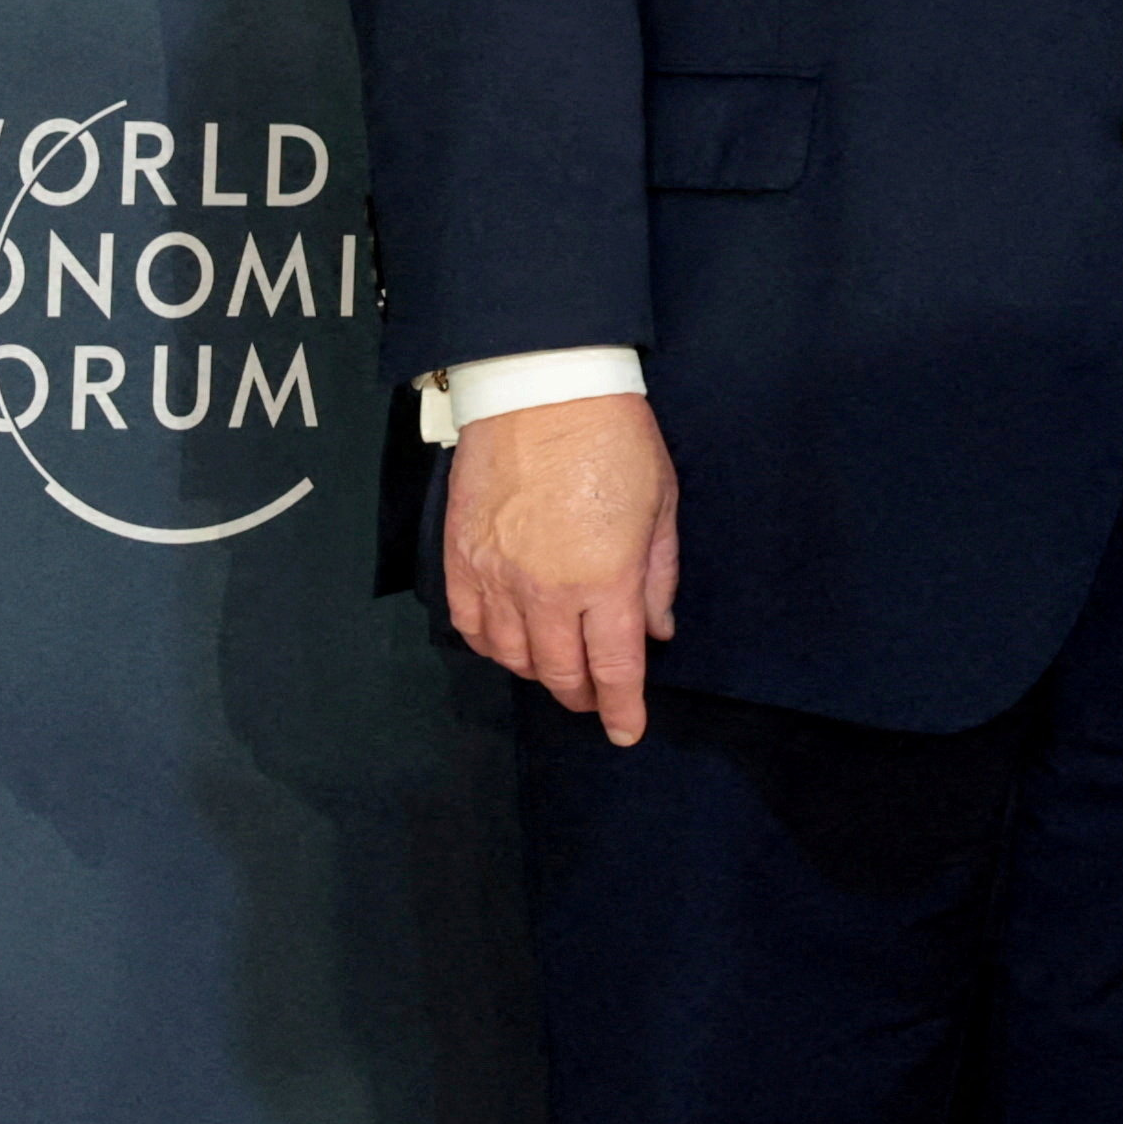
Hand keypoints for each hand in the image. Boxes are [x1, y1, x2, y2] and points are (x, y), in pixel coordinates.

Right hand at [440, 391, 679, 745]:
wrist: (541, 390)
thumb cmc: (615, 440)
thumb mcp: (662, 505)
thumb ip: (659, 575)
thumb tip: (657, 629)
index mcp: (605, 580)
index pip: (614, 669)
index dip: (621, 709)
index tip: (626, 732)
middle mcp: (546, 591)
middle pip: (560, 672)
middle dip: (582, 695)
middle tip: (596, 698)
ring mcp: (496, 578)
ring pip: (513, 658)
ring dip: (539, 673)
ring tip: (559, 669)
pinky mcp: (460, 560)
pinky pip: (471, 627)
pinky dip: (492, 647)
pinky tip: (510, 644)